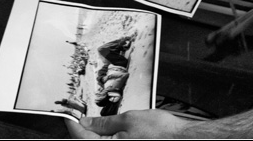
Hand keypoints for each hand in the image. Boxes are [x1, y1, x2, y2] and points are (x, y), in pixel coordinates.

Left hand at [65, 110, 190, 138]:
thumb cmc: (161, 132)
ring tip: (96, 123)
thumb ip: (104, 123)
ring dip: (95, 136)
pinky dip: (108, 139)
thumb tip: (86, 123)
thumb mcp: (129, 119)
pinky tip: (111, 132)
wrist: (183, 140)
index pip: (81, 137)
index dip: (73, 123)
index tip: (69, 114)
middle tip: (81, 117)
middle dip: (83, 131)